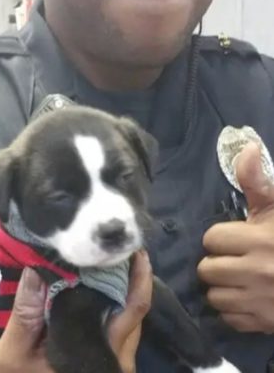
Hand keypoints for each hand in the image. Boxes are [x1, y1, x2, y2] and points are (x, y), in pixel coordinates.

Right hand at [0, 251, 151, 372]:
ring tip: (106, 257)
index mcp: (102, 355)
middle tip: (117, 241)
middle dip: (132, 275)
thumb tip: (35, 270)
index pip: (131, 308)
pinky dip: (110, 302)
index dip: (134, 275)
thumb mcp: (15, 355)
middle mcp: (119, 358)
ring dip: (121, 288)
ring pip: (129, 318)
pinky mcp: (108, 363)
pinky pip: (118, 327)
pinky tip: (93, 284)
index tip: (124, 245)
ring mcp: (116, 363)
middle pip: (136, 309)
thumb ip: (26, 314)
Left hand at [199, 142, 273, 332]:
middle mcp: (259, 272)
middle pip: (206, 269)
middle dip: (218, 264)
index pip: (211, 239)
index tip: (238, 239)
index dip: (221, 238)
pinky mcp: (266, 324)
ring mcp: (262, 301)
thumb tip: (247, 147)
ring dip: (224, 289)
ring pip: (214, 297)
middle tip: (237, 261)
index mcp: (261, 240)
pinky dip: (237, 312)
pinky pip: (230, 319)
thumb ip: (258, 183)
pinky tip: (251, 300)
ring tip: (242, 281)